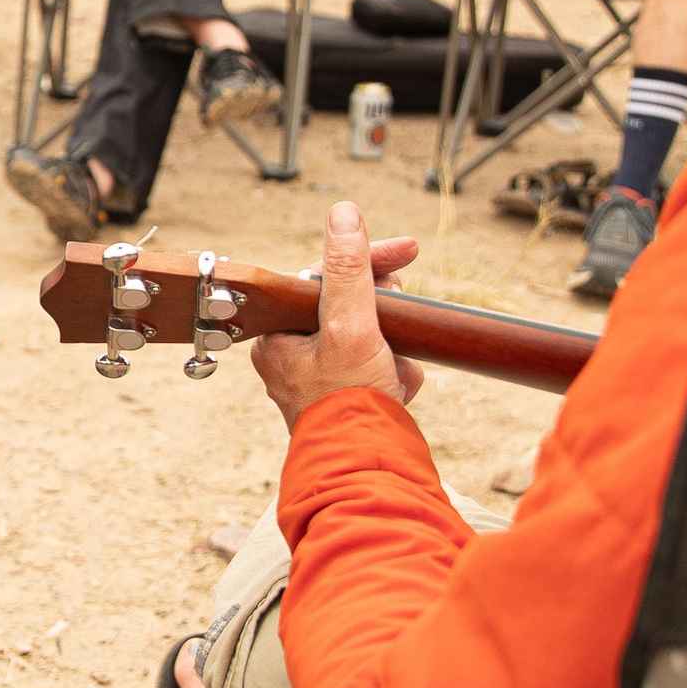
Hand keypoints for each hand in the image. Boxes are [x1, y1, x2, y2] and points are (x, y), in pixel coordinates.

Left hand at [251, 201, 425, 433]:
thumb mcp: (351, 326)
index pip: (322, 278)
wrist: (368, 473)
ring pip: (368, 337)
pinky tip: (399, 388)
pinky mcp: (345, 399)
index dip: (367, 260)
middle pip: (347, 307)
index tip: (408, 250)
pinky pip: (375, 367)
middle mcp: (292, 357)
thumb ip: (349, 270)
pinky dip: (395, 372)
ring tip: (396, 370)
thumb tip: (343, 214)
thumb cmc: (350, 403)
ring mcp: (319, 380)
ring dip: (394, 347)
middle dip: (383, 314)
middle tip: (402, 314)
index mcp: (278, 336)